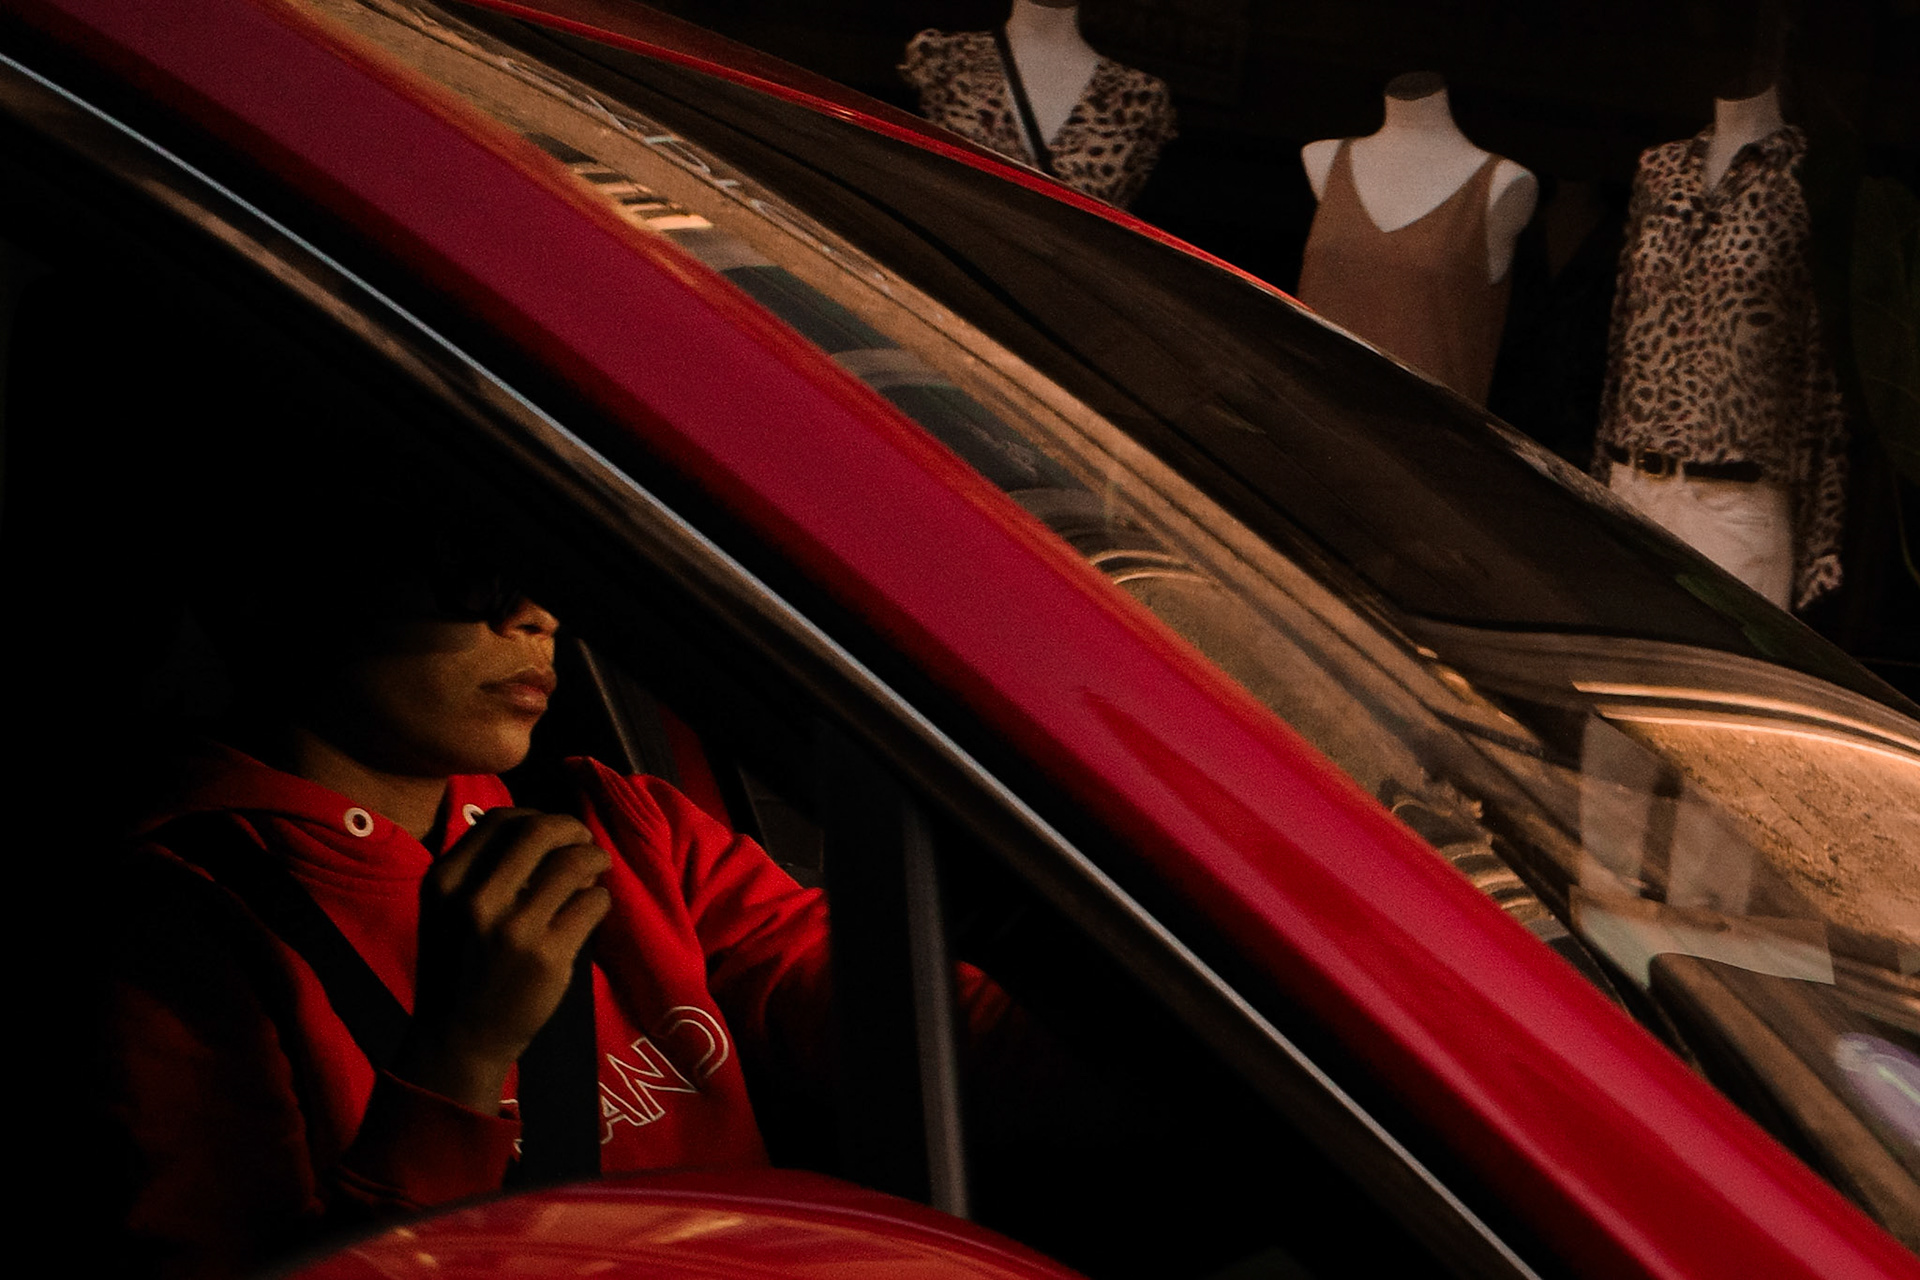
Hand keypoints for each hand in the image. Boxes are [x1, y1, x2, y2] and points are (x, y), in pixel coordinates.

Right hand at [396, 810, 611, 1112]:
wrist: (457, 1038)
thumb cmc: (458, 966)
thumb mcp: (448, 909)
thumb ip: (482, 868)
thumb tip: (545, 829)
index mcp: (445, 880)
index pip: (501, 820)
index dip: (537, 817)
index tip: (554, 832)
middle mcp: (476, 899)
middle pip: (541, 832)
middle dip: (572, 829)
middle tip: (585, 843)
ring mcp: (513, 928)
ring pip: (574, 864)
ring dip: (595, 859)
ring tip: (597, 871)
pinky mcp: (548, 956)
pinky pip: (592, 903)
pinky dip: (601, 897)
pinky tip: (593, 907)